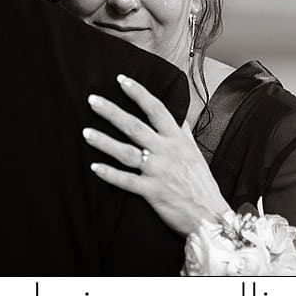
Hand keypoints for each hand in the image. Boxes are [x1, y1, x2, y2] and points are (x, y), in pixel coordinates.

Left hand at [85, 74, 231, 235]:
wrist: (210, 215)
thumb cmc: (202, 185)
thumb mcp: (195, 154)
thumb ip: (184, 135)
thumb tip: (179, 119)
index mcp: (177, 140)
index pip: (156, 109)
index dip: (138, 93)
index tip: (121, 80)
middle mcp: (166, 152)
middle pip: (135, 126)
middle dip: (112, 112)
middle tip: (92, 100)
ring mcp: (158, 171)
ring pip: (126, 152)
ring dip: (104, 142)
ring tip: (85, 133)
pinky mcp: (152, 192)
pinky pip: (126, 181)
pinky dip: (109, 174)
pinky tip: (94, 167)